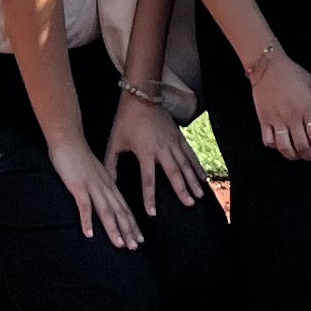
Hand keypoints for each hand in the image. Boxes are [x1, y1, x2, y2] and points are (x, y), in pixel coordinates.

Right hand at [47, 130, 143, 249]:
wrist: (68, 140)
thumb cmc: (79, 157)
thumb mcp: (95, 174)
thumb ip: (101, 186)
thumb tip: (105, 200)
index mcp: (109, 184)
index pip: (124, 207)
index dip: (132, 224)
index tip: (139, 238)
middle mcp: (105, 187)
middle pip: (119, 211)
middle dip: (128, 230)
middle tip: (135, 246)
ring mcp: (92, 187)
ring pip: (106, 211)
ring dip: (113, 229)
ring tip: (119, 244)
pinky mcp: (78, 186)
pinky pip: (84, 206)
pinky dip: (87, 220)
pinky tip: (89, 234)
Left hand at [109, 89, 209, 210]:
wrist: (141, 97)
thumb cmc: (125, 121)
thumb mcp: (114, 143)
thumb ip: (111, 165)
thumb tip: (108, 183)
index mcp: (145, 152)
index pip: (148, 180)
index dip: (150, 197)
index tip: (153, 213)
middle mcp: (162, 149)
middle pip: (174, 173)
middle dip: (182, 190)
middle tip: (189, 204)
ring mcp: (173, 142)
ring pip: (186, 164)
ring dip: (193, 180)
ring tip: (199, 195)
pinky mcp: (179, 136)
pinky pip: (190, 154)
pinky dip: (197, 166)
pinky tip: (202, 177)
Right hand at [251, 50, 310, 160]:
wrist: (268, 67)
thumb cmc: (292, 73)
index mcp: (306, 108)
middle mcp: (291, 117)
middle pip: (302, 146)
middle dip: (310, 156)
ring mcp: (276, 120)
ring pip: (285, 147)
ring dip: (294, 156)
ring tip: (299, 156)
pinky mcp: (264, 120)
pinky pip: (269, 140)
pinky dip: (275, 147)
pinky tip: (282, 146)